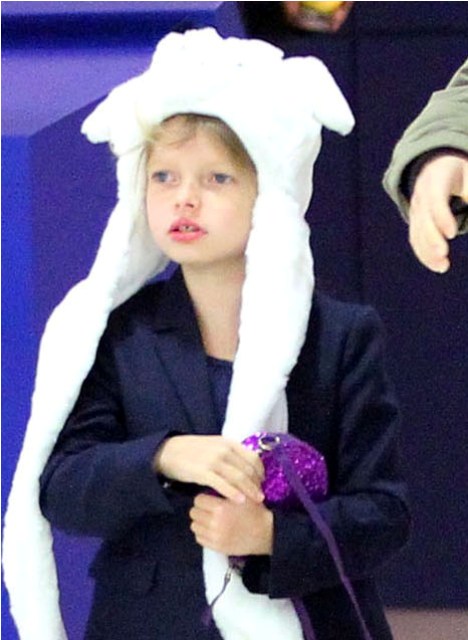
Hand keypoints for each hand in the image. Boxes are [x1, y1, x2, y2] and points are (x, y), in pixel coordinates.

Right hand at [153, 435, 263, 502]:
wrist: (170, 451)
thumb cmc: (194, 451)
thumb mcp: (215, 446)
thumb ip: (230, 454)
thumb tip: (246, 468)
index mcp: (229, 443)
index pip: (253, 458)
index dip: (261, 472)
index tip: (263, 482)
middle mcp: (224, 450)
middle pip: (248, 469)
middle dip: (257, 484)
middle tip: (261, 496)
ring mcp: (214, 461)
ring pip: (238, 477)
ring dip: (250, 490)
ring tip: (256, 501)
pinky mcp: (204, 472)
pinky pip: (223, 484)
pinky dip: (233, 493)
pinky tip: (240, 501)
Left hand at [189, 493, 272, 555]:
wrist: (265, 533)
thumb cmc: (254, 511)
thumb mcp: (243, 494)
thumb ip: (228, 486)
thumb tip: (215, 479)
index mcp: (220, 508)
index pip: (198, 500)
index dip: (204, 498)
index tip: (210, 498)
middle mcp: (214, 523)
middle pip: (194, 513)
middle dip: (201, 509)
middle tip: (209, 508)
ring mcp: (214, 537)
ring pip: (195, 526)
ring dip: (200, 521)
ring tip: (210, 519)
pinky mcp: (216, 547)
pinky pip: (199, 538)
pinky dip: (203, 533)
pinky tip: (212, 529)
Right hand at [408, 154, 467, 272]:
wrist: (434, 166)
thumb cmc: (459, 171)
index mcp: (436, 181)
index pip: (435, 201)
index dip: (441, 217)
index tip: (452, 233)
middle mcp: (421, 197)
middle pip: (423, 220)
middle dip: (431, 238)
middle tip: (443, 254)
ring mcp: (415, 210)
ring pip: (417, 232)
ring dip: (427, 252)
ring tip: (443, 267)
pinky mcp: (415, 222)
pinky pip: (416, 239)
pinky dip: (424, 254)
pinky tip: (437, 265)